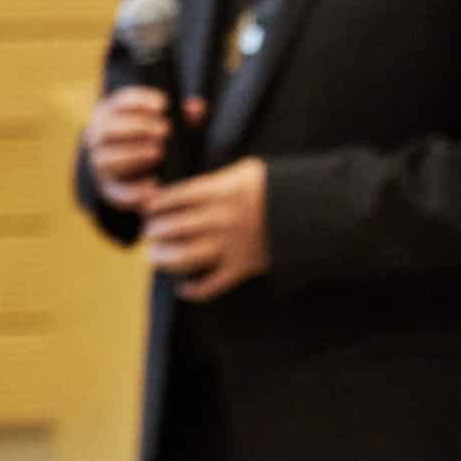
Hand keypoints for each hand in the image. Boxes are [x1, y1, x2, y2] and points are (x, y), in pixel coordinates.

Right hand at [82, 86, 191, 211]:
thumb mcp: (165, 123)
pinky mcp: (109, 189)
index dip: (140, 101)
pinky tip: (154, 184)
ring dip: (132, 154)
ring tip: (158, 152)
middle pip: (108, 129)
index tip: (164, 104)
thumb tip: (197, 108)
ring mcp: (100, 165)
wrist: (129, 171)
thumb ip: (181, 116)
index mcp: (110, 115)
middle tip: (165, 129)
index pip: (118, 103)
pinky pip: (116, 191)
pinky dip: (133, 191)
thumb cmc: (152, 137)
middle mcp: (98, 139)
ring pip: (106, 159)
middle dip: (137, 127)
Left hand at [142, 157, 270, 301]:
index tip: (148, 208)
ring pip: (184, 258)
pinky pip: (211, 285)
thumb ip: (217, 178)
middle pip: (173, 228)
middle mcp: (222, 219)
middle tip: (150, 232)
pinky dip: (193, 290)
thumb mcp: (249, 170)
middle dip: (155, 231)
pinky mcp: (242, 267)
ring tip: (157, 257)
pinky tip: (183, 288)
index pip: (174, 198)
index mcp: (222, 191)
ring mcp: (231, 245)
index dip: (155, 204)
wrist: (313, 213)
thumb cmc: (278, 187)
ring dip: (164, 260)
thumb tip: (185, 189)